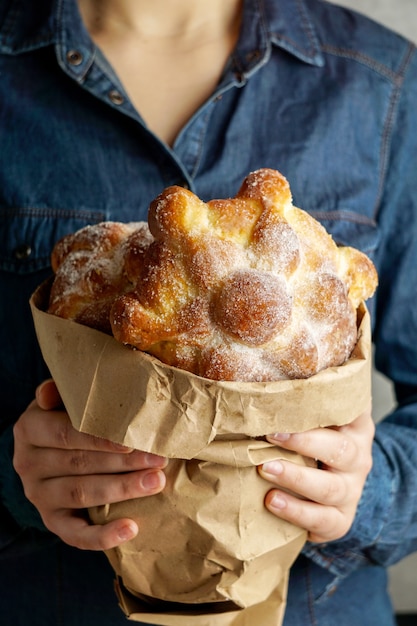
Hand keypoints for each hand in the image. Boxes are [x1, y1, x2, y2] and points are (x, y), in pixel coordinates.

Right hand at [13, 379, 166, 550]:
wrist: (45, 450)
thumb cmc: (64, 416)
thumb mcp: (60, 400)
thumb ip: (62, 392)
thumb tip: (53, 388)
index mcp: (29, 429)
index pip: (65, 434)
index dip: (100, 439)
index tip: (132, 441)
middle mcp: (28, 464)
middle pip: (79, 464)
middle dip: (123, 463)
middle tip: (158, 459)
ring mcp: (38, 495)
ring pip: (82, 494)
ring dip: (122, 490)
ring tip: (156, 482)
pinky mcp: (51, 520)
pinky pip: (75, 534)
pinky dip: (102, 536)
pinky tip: (131, 528)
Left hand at [258, 405, 373, 542]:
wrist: (332, 487)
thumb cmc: (315, 443)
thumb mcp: (316, 420)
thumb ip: (300, 403)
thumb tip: (265, 375)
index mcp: (355, 427)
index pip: (347, 411)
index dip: (323, 406)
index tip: (292, 401)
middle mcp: (359, 459)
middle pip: (341, 449)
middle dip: (304, 443)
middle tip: (271, 435)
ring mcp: (351, 492)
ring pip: (329, 488)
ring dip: (296, 478)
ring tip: (265, 469)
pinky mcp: (340, 520)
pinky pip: (322, 520)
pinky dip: (296, 512)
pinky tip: (272, 501)